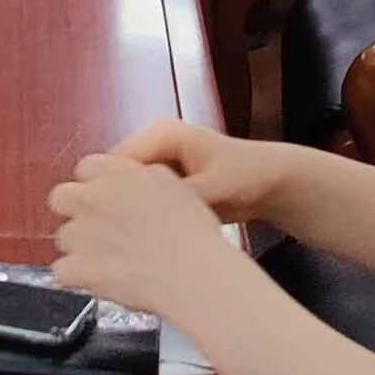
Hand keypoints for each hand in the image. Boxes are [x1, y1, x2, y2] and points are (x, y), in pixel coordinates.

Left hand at [49, 146, 240, 321]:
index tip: (106, 200)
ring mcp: (80, 233)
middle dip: (74, 212)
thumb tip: (132, 180)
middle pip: (61, 198)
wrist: (192, 274)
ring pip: (64, 237)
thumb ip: (142, 177)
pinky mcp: (76, 268)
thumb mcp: (173, 186)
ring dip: (80, 248)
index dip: (96, 185)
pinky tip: (102, 281)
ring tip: (110, 261)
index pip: (86, 168)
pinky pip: (62, 271)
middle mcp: (91, 198)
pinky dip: (78, 278)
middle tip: (97, 228)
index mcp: (115, 174)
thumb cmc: (192, 235)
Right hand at [104, 117, 300, 226]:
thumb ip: (180, 197)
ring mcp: (157, 165)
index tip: (104, 222)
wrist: (270, 183)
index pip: (115, 160)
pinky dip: (141, 217)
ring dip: (127, 213)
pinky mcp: (163, 184)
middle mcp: (154, 145)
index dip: (106, 190)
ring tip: (129, 240)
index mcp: (162, 134)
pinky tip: (144, 238)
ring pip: (125, 191)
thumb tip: (149, 214)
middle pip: (115, 176)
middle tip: (114, 236)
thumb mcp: (214, 186)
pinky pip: (141, 200)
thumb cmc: (247, 174)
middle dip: (114, 204)